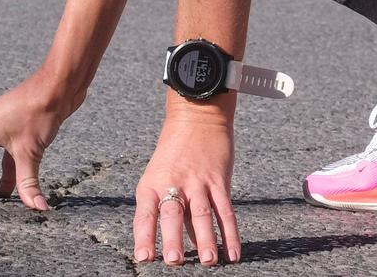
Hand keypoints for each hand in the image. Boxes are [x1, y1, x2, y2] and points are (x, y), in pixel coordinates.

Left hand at [135, 111, 240, 265]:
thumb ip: (169, 208)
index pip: (145, 214)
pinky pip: (225, 210)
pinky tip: (233, 253)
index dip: (144, 236)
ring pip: (202, 214)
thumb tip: (186, 242)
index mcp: (152, 184)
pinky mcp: (219, 181)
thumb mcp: (160, 176)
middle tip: (175, 260)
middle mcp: (174, 183)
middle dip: (173, 238)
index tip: (144, 257)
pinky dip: (231, 234)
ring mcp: (198, 182)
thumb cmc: (174, 151)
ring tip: (207, 261)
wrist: (197, 115)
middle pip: (173, 214)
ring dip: (206, 240)